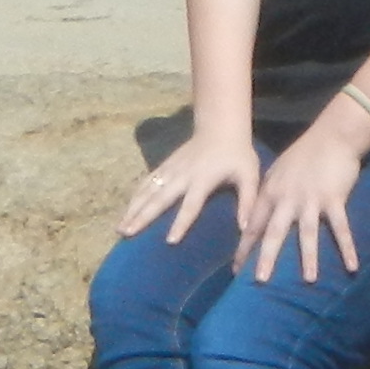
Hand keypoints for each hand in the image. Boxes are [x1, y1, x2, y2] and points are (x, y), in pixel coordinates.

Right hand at [117, 125, 261, 251]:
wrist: (220, 127)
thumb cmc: (237, 155)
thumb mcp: (249, 176)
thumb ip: (248, 201)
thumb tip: (247, 229)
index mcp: (203, 179)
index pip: (190, 205)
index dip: (181, 223)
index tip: (170, 241)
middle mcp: (182, 175)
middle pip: (159, 198)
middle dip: (142, 216)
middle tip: (127, 232)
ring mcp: (170, 169)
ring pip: (148, 190)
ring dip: (133, 208)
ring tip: (120, 227)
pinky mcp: (165, 166)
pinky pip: (146, 182)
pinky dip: (135, 196)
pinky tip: (126, 210)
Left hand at [242, 119, 369, 285]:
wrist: (332, 135)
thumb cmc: (304, 154)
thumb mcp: (277, 172)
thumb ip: (267, 193)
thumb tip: (255, 216)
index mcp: (271, 192)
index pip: (254, 224)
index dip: (244, 247)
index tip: (236, 269)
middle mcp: (288, 198)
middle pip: (275, 232)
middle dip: (267, 257)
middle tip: (260, 281)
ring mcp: (311, 199)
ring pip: (307, 233)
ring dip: (309, 257)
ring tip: (310, 280)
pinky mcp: (334, 199)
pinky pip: (341, 228)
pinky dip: (347, 247)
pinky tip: (352, 266)